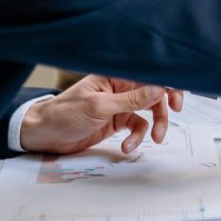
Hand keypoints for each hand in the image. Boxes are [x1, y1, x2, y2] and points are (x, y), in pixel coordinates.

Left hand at [20, 75, 184, 154]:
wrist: (43, 135)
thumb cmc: (64, 114)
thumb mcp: (99, 107)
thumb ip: (131, 99)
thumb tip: (159, 88)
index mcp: (116, 76)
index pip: (148, 74)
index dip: (167, 82)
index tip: (177, 98)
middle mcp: (121, 87)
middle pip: (154, 93)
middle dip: (163, 108)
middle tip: (170, 118)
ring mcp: (119, 104)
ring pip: (148, 111)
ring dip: (154, 126)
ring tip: (154, 140)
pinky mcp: (116, 120)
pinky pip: (136, 127)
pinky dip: (136, 138)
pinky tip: (126, 146)